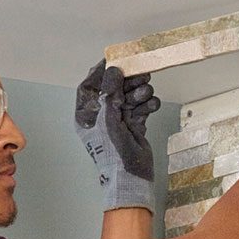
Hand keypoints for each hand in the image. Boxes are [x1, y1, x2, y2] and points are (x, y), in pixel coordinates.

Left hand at [75, 59, 161, 210]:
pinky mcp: (133, 127)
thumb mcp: (107, 120)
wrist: (131, 179)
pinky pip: (140, 109)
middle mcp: (101, 117)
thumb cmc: (113, 155)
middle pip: (113, 90)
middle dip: (127, 81)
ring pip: (129, 98)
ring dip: (139, 93)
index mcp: (87, 116)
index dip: (100, 72)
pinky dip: (147, 105)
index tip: (114, 60)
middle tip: (141, 73)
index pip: (90, 87)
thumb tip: (113, 71)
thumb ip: (109, 94)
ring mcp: (118, 122)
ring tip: (147, 93)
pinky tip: (152, 105)